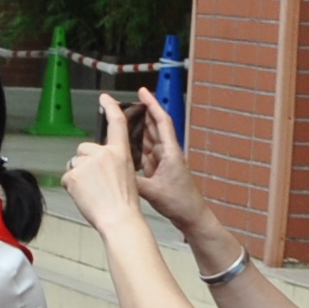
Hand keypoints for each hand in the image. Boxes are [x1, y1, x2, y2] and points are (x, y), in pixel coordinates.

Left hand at [63, 103, 146, 236]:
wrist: (119, 218)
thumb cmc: (124, 203)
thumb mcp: (126, 175)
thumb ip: (112, 164)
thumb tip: (97, 165)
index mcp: (120, 152)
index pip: (116, 125)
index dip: (110, 109)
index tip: (105, 97)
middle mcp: (103, 153)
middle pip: (83, 149)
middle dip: (84, 163)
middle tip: (95, 183)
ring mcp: (87, 163)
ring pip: (73, 164)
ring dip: (77, 176)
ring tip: (92, 191)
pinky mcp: (74, 174)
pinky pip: (66, 177)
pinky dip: (71, 187)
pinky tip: (83, 195)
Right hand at [122, 87, 210, 231]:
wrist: (192, 216)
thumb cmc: (180, 203)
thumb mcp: (154, 192)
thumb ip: (134, 181)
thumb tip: (116, 172)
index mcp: (170, 153)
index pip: (161, 122)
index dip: (152, 105)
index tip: (143, 91)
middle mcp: (167, 153)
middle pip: (154, 126)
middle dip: (142, 112)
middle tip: (126, 101)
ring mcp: (163, 161)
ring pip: (149, 138)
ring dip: (138, 127)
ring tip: (123, 118)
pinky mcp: (158, 170)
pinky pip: (145, 152)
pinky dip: (135, 145)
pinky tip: (125, 144)